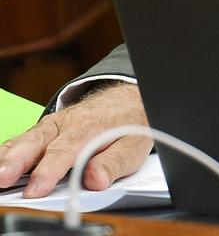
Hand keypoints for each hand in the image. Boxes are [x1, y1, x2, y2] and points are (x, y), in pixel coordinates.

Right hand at [0, 83, 150, 197]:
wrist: (127, 101)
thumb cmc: (127, 126)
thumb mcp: (133, 145)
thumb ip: (115, 163)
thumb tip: (95, 179)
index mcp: (88, 129)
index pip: (65, 151)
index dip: (49, 171)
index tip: (36, 189)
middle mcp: (65, 125)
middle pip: (37, 143)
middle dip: (17, 162)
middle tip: (3, 179)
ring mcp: (51, 126)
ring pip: (25, 140)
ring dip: (7, 157)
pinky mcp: (43, 131)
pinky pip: (22, 140)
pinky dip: (7, 151)